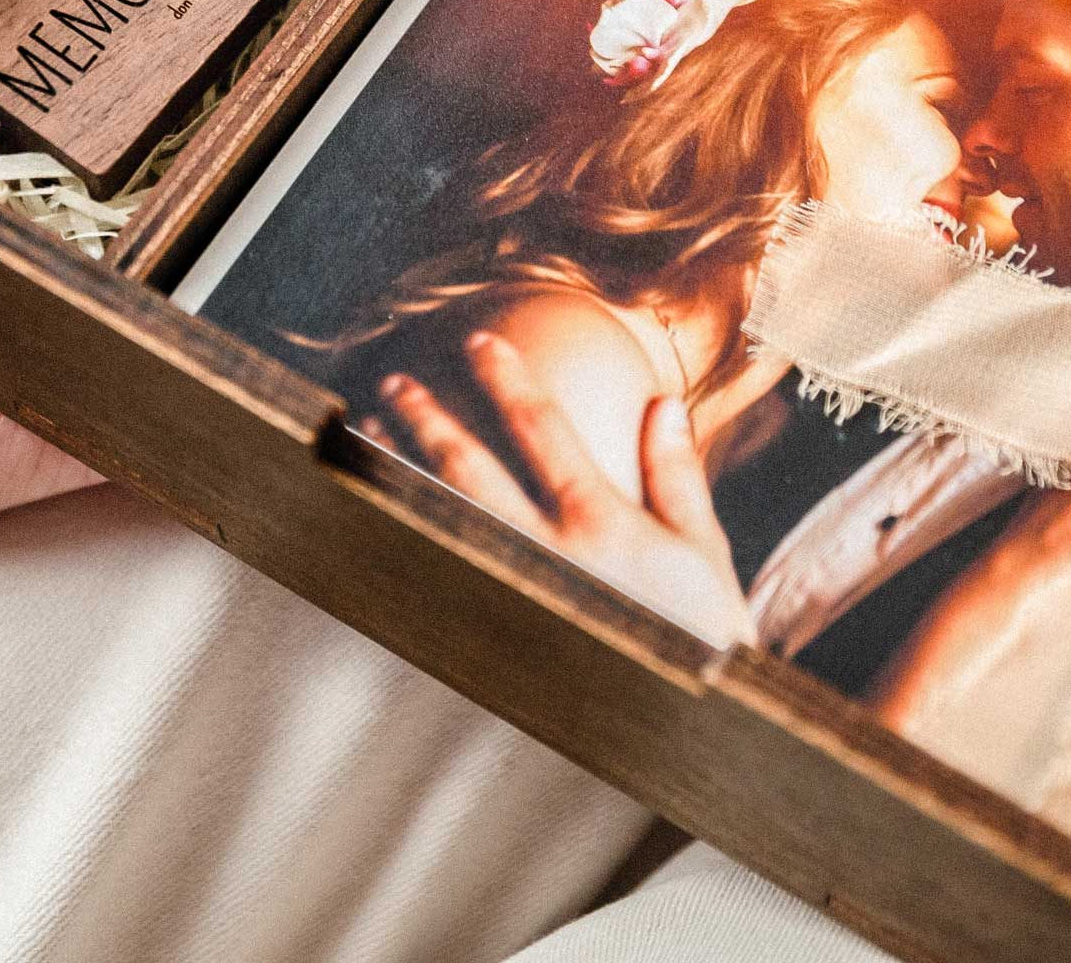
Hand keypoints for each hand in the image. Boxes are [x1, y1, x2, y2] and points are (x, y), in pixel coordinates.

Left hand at [367, 332, 757, 646]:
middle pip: (470, 469)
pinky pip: (436, 577)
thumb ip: (677, 474)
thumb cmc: (701, 633)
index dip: (507, 379)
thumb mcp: (702, 548)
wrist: (685, 727)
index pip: (541, 429)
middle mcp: (545, 553)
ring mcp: (511, 596)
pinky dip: (402, 537)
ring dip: (399, 471)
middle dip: (429, 419)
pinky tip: (376, 514)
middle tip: (396, 381)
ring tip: (368, 433)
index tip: (481, 342)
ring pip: (437, 519)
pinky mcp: (492, 637)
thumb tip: (663, 403)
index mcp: (599, 520)